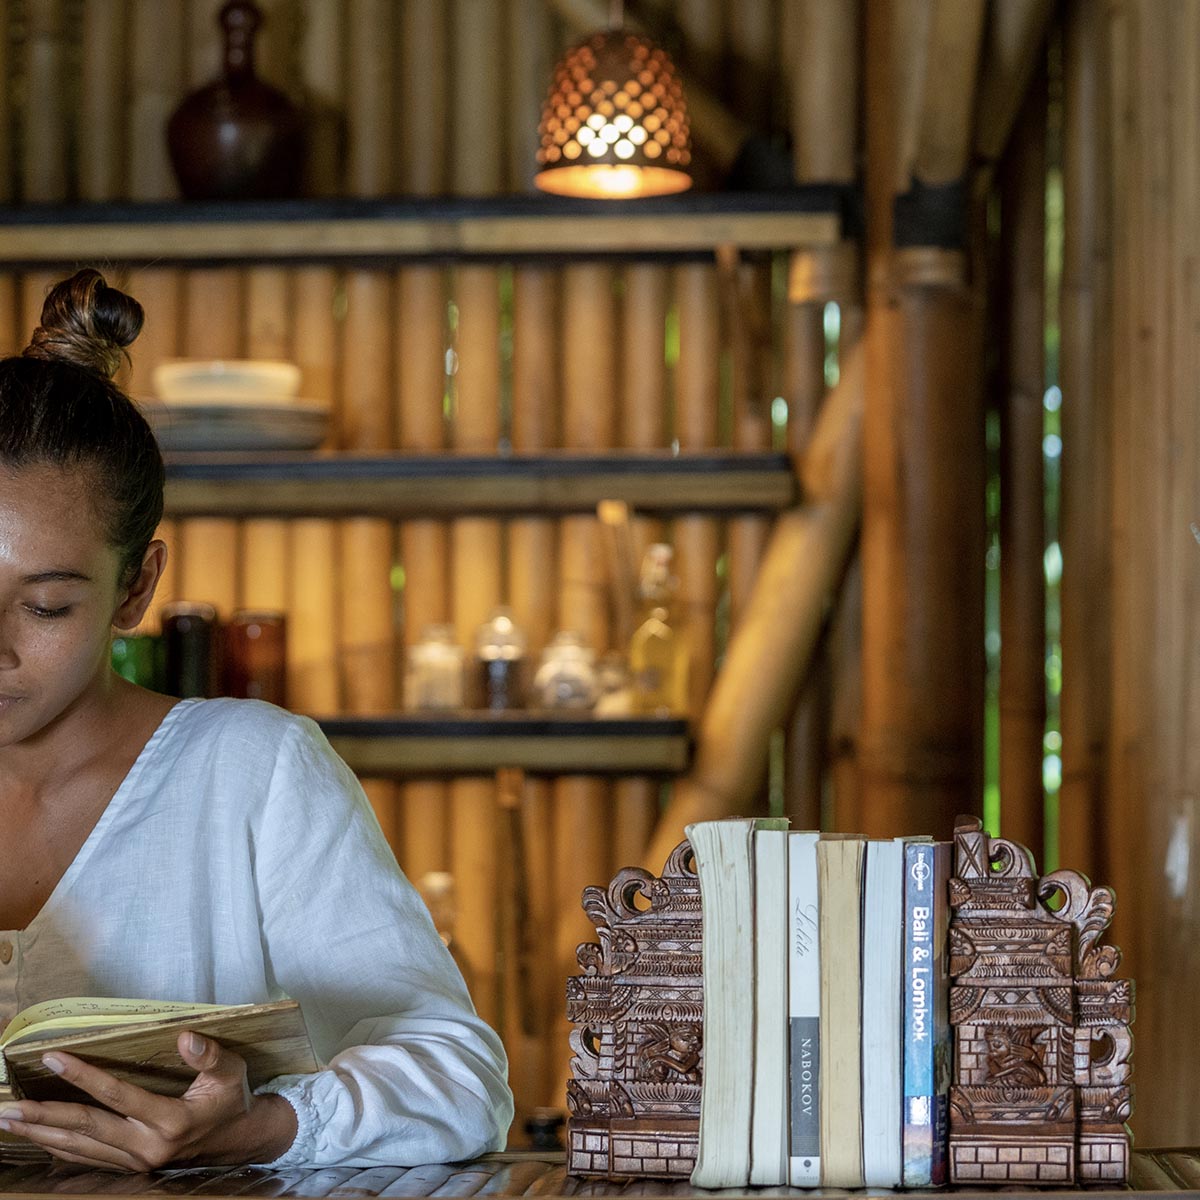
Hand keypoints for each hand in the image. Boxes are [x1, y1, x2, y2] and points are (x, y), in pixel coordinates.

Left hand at [0, 1031, 297, 1170]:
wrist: (241, 1143)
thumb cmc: (231, 1100)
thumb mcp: (231, 1072)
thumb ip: (209, 1055)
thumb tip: (184, 1036)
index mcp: (170, 1121)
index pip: (117, 1096)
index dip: (84, 1076)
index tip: (54, 1057)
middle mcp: (147, 1147)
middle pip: (87, 1130)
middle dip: (45, 1116)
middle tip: (9, 1107)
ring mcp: (137, 1163)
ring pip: (80, 1149)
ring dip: (42, 1134)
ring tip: (10, 1120)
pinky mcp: (132, 1169)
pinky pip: (87, 1159)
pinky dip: (58, 1148)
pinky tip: (39, 1137)